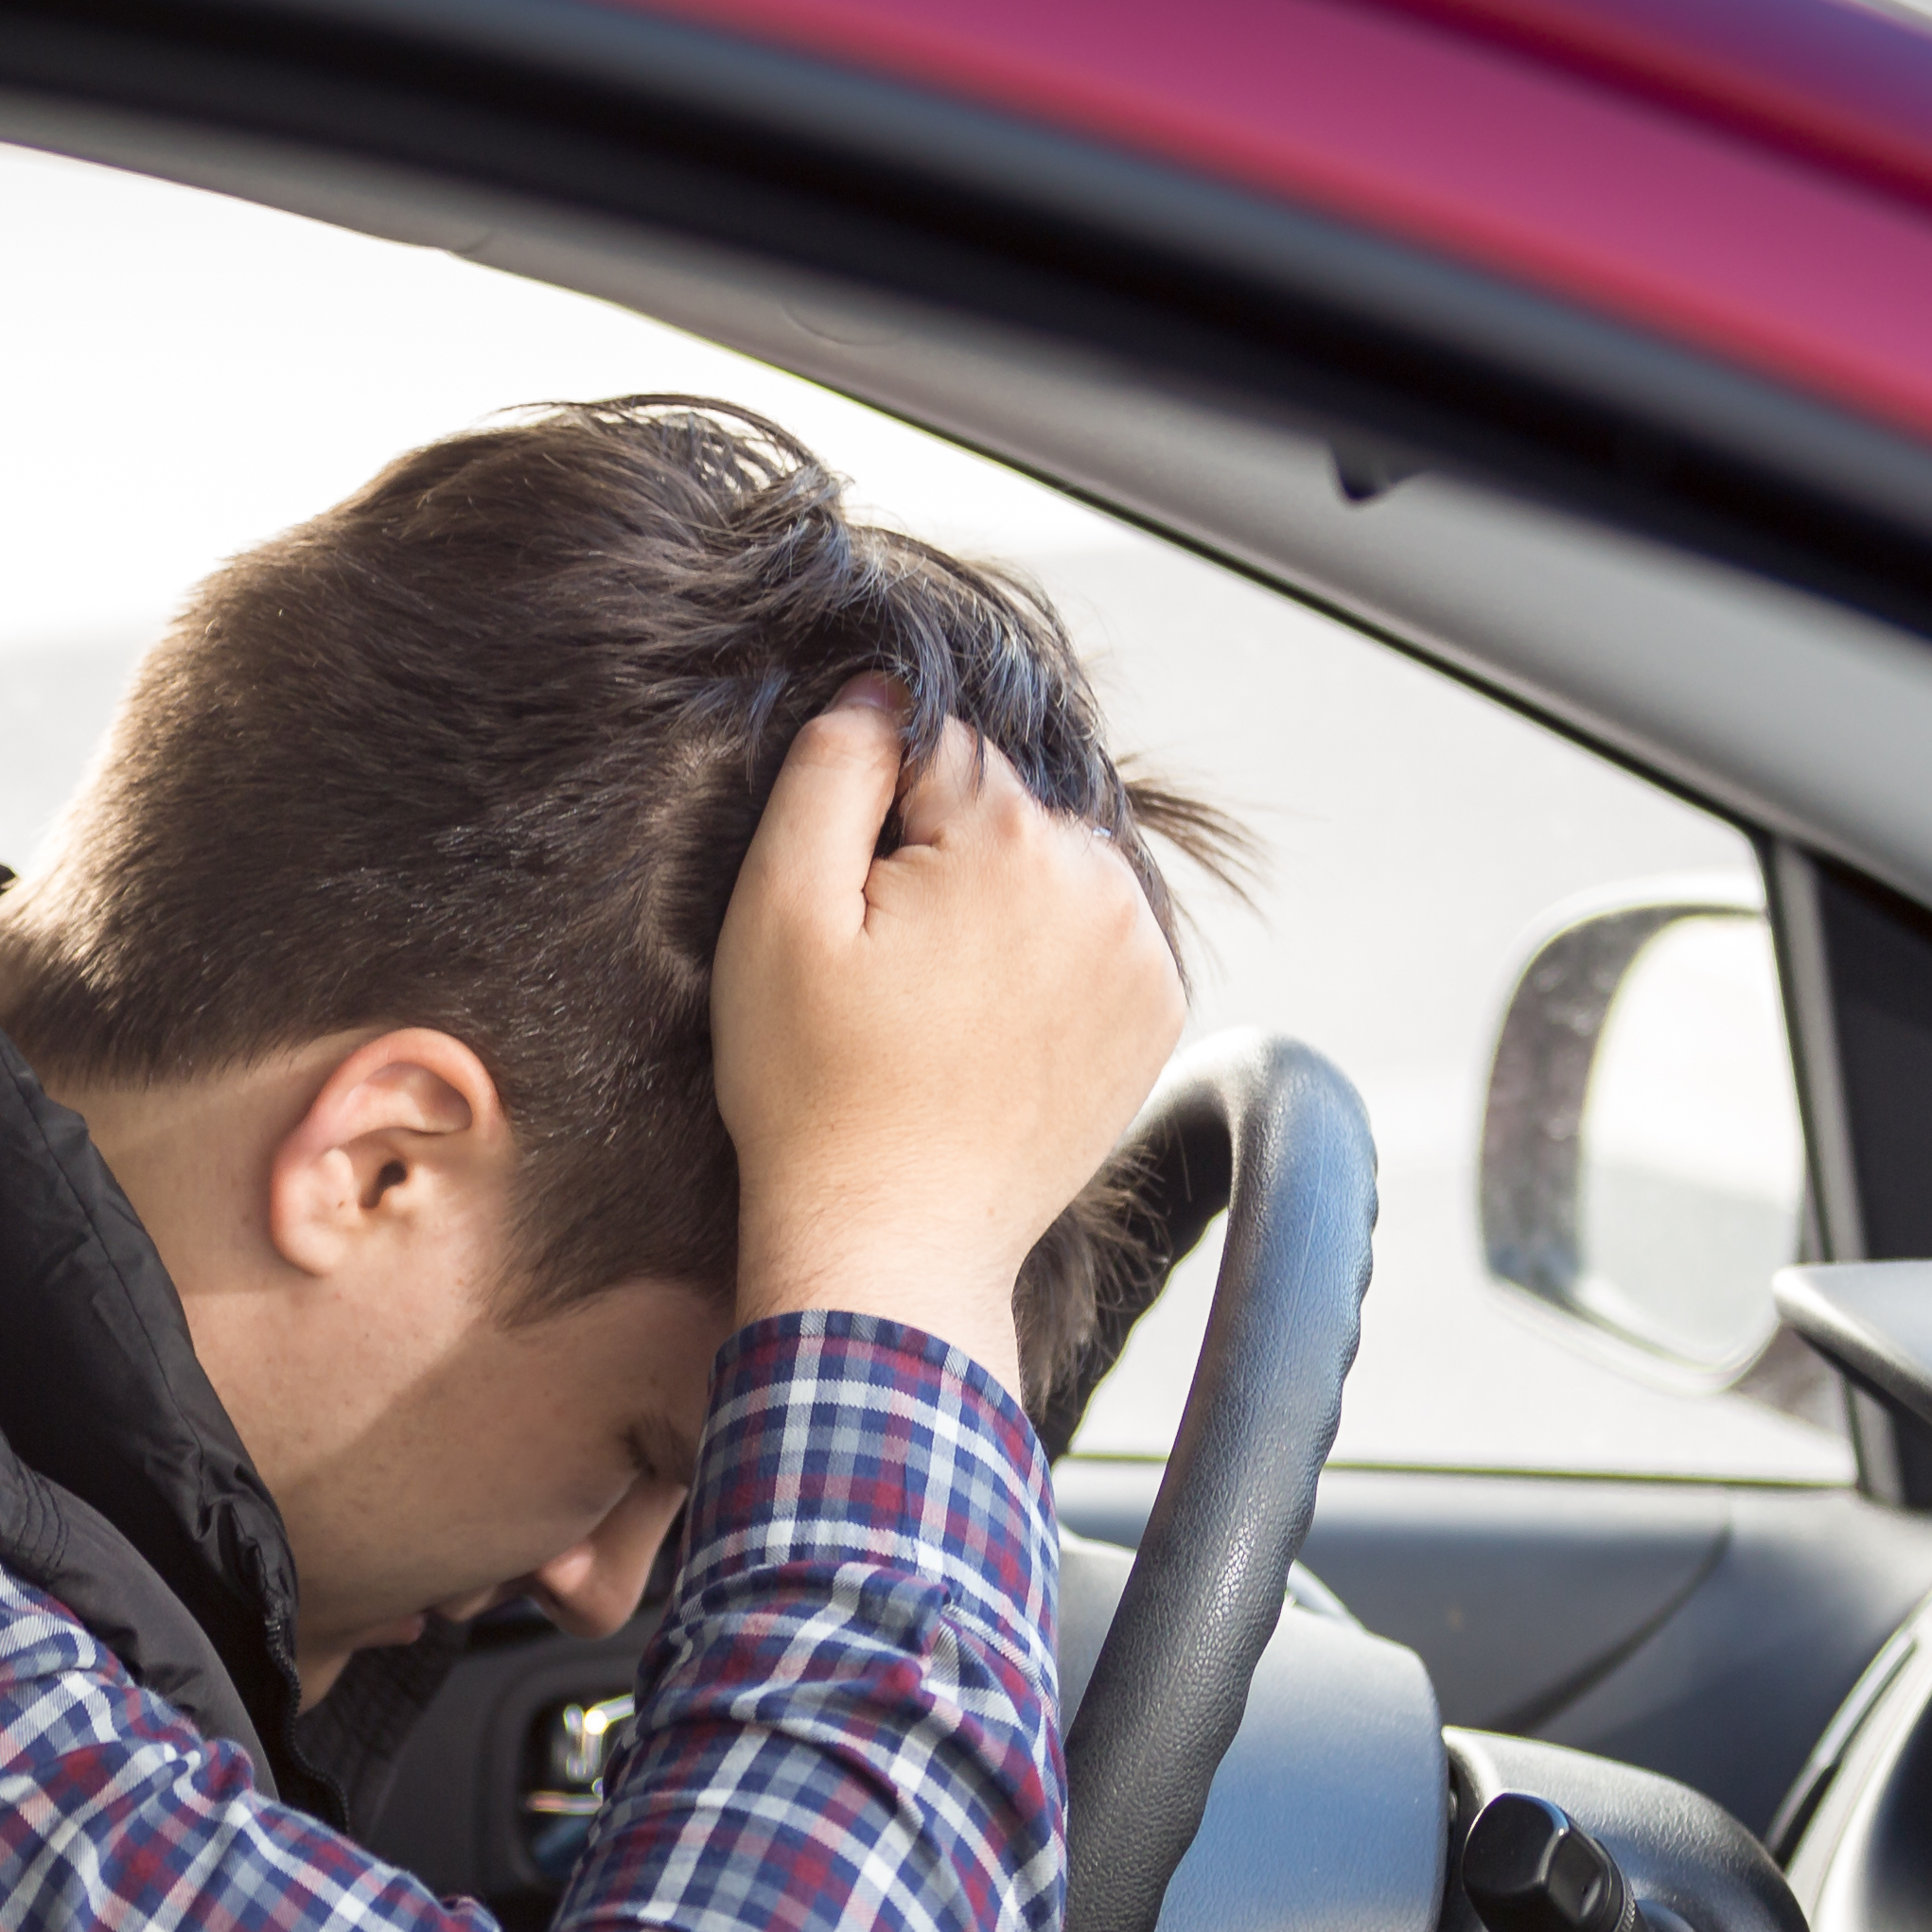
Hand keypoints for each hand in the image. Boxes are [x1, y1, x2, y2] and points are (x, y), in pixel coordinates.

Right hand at [715, 681, 1185, 1376]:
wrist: (893, 1243)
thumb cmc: (815, 1092)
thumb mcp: (777, 913)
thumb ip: (831, 772)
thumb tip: (879, 688)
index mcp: (1013, 840)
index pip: (936, 746)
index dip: (872, 819)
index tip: (852, 913)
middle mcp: (1102, 883)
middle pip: (1006, 805)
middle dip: (945, 857)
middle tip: (888, 971)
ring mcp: (1142, 954)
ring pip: (1054, 867)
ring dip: (1000, 905)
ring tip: (938, 1006)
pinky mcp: (1154, 1014)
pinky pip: (1093, 935)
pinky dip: (1045, 960)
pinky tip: (987, 1028)